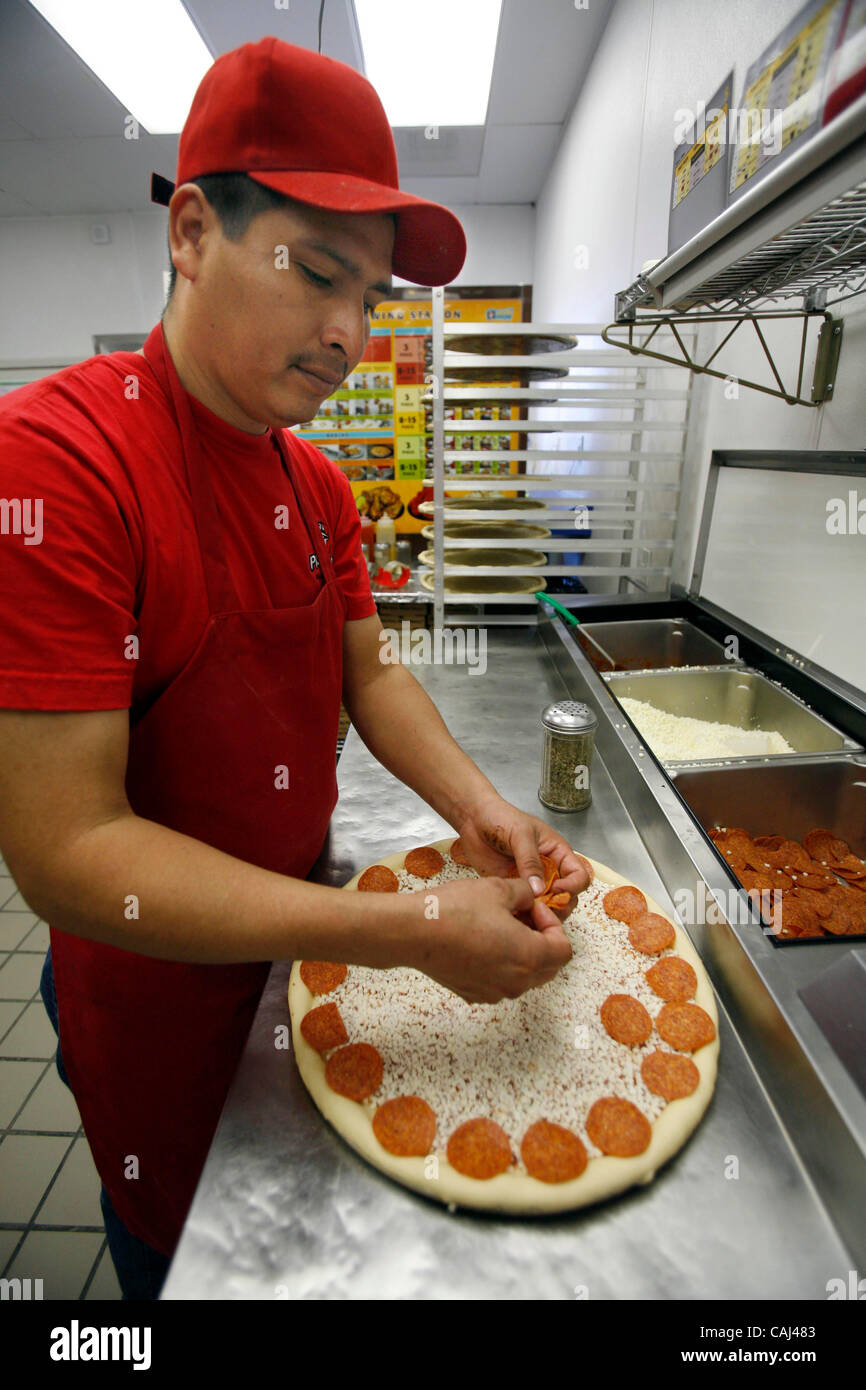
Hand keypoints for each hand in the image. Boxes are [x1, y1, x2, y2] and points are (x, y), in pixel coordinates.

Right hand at [404, 874, 572, 1003]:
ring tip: (501, 927)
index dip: (554, 925)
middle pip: (548, 967)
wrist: (413, 932)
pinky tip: (481, 941)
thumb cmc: (457, 910)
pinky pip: (500, 981)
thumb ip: (525, 893)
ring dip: (522, 953)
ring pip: (524, 976)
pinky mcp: (475, 994)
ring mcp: (495, 992)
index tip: (534, 910)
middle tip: (523, 917)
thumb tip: (531, 898)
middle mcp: (517, 982)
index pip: (563, 949)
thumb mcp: (499, 889)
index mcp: (530, 957)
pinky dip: (501, 964)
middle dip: (542, 941)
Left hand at [452, 794, 592, 932]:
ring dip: (542, 912)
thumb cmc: (500, 817)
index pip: (579, 875)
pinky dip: (524, 914)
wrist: (473, 820)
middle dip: (559, 904)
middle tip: (541, 906)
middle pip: (567, 896)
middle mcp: (548, 870)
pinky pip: (525, 907)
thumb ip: (530, 861)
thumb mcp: (520, 834)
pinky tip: (515, 913)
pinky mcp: (515, 889)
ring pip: (548, 905)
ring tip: (528, 911)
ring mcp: (532, 881)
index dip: (573, 886)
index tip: (556, 889)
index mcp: (557, 853)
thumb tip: (539, 889)